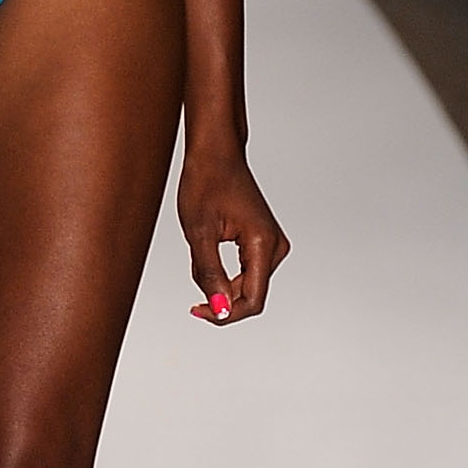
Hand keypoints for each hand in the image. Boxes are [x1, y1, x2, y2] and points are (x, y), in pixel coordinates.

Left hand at [178, 144, 288, 326]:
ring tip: (199, 252)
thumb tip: (219, 309)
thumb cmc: (205, 183)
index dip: (224, 314)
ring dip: (219, 281)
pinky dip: (223, 271)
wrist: (215, 154)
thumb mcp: (198, 232)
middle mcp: (275, 246)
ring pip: (246, 284)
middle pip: (251, 295)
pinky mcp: (264, 242)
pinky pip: (245, 271)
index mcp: (263, 244)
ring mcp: (272, 244)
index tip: (197, 310)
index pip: (252, 300)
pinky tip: (206, 251)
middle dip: (219, 295)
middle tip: (192, 273)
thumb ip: (209, 274)